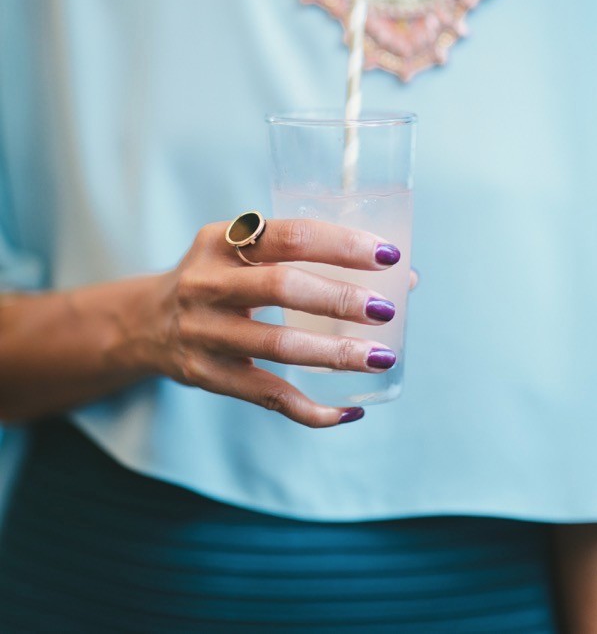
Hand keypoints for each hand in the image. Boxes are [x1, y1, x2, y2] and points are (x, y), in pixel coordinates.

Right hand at [153, 219, 415, 428]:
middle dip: (339, 299)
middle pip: (281, 287)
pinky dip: (309, 409)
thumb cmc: (216, 279)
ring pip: (277, 346)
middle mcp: (206, 282)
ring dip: (335, 354)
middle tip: (385, 310)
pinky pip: (265, 396)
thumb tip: (402, 276)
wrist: (144, 322)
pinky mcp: (205, 375)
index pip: (289, 235)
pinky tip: (347, 411)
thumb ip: (306, 259)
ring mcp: (202, 331)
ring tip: (380, 358)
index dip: (342, 244)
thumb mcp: (240, 252)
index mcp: (222, 240)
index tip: (387, 255)